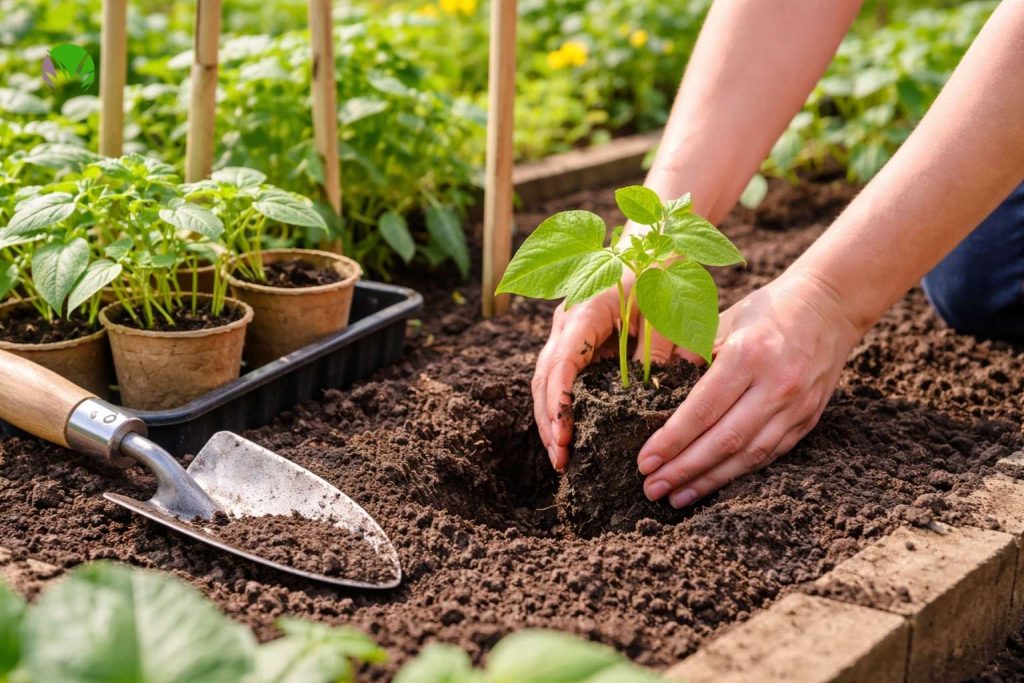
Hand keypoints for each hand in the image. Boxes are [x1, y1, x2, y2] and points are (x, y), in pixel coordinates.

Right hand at [532, 272, 686, 470]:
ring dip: (550, 421)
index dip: (559, 401)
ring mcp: (566, 334)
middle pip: (544, 378)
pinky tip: (568, 437)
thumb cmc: (660, 275)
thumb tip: (655, 392)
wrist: (651, 248)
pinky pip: (560, 381)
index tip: (563, 434)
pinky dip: (561, 410)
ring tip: (560, 458)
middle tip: (559, 459)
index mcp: (585, 310)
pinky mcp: (575, 346)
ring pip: (545, 383)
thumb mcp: (665, 310)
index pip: (562, 361)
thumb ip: (658, 349)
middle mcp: (566, 323)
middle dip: (548, 421)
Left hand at [638, 270, 863, 507]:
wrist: (830, 306)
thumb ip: (690, 352)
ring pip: (748, 455)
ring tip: (676, 496)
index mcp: (748, 355)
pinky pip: (769, 455)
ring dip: (709, 480)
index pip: (703, 409)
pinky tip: (713, 483)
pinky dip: (738, 473)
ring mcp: (796, 407)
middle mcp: (775, 386)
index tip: (645, 461)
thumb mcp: (723, 317)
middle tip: (651, 488)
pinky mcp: (807, 420)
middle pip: (724, 441)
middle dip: (684, 469)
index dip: (672, 440)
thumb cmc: (766, 310)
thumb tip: (655, 386)